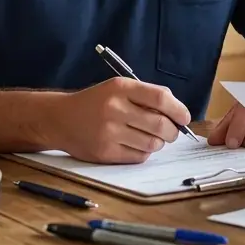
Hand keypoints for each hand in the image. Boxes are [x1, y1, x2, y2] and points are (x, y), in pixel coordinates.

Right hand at [48, 77, 191, 163]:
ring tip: (152, 138)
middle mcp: (114, 108)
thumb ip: (146, 95)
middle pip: (160, 124)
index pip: (160, 98)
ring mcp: (109, 132)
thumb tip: (177, 111)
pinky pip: (139, 156)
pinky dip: (144, 152)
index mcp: (120, 88)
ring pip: (152, 143)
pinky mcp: (105, 152)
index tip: (185, 118)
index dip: (178, 110)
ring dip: (158, 143)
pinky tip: (136, 145)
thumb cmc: (95, 102)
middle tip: (172, 132)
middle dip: (172, 131)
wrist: (60, 119)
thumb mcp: (117, 88)